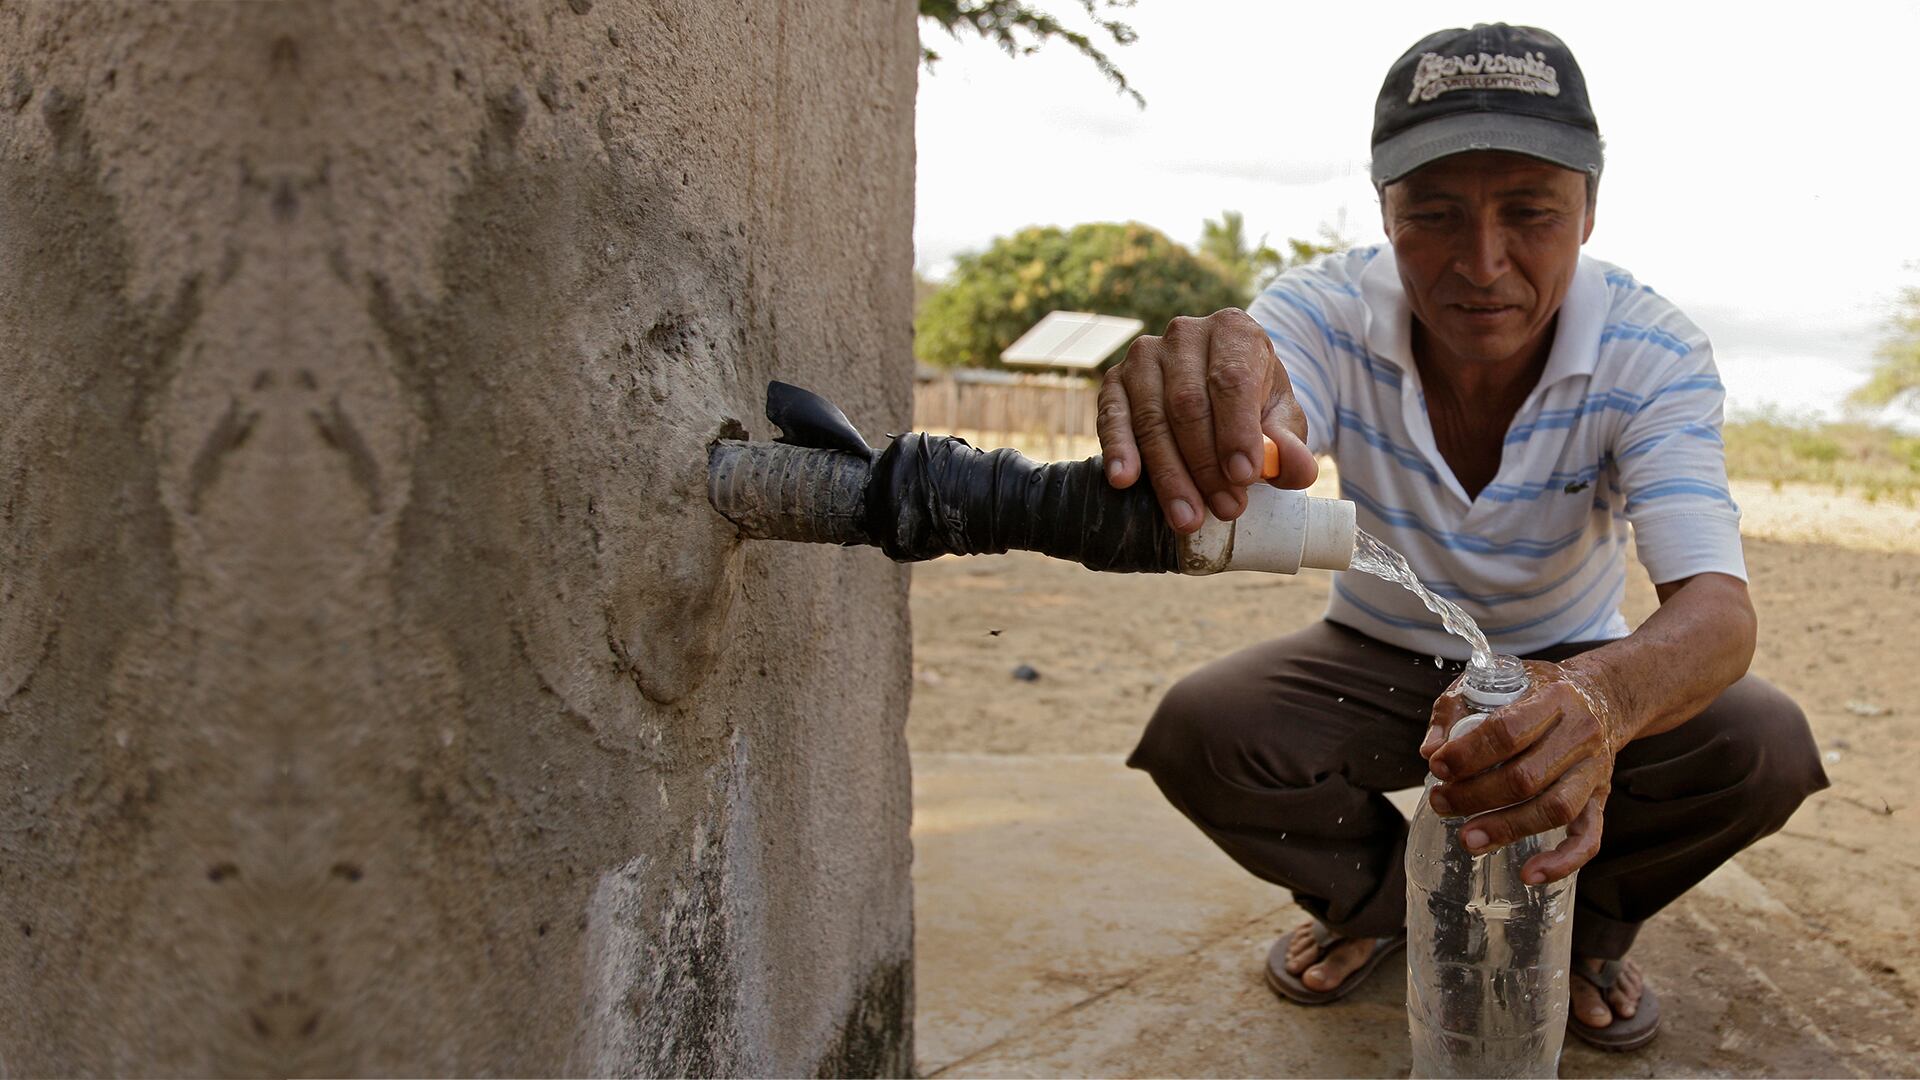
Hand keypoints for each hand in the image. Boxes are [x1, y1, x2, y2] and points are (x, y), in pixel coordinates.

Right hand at [1096, 309, 1317, 533]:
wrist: (1218, 388)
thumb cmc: (1253, 405)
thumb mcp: (1281, 419)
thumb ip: (1290, 444)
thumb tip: (1297, 470)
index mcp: (1233, 331)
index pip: (1232, 380)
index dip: (1236, 431)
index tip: (1245, 477)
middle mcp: (1185, 334)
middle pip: (1189, 404)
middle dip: (1206, 465)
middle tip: (1226, 509)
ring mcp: (1144, 355)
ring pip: (1152, 418)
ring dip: (1169, 474)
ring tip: (1187, 517)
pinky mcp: (1114, 380)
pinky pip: (1113, 417)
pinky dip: (1117, 450)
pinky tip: (1123, 480)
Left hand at [1419, 659, 1624, 883]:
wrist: (1601, 696)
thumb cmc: (1537, 691)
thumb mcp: (1495, 683)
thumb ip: (1456, 710)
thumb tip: (1429, 751)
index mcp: (1553, 698)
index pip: (1507, 730)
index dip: (1468, 754)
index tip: (1437, 767)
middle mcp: (1580, 734)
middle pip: (1526, 777)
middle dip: (1475, 796)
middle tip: (1441, 803)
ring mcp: (1594, 770)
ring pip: (1554, 809)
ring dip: (1506, 828)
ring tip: (1467, 839)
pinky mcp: (1601, 798)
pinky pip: (1589, 838)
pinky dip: (1561, 862)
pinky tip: (1529, 874)